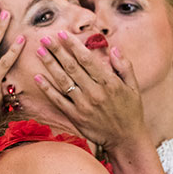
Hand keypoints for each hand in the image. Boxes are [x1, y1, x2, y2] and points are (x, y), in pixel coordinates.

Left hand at [32, 32, 149, 153]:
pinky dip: (47, 89)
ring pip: (63, 81)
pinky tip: (38, 77)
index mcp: (109, 83)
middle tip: (45, 38)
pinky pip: (59, 100)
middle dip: (58, 51)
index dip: (73, 46)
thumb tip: (114, 48)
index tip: (62, 34)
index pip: (87, 60)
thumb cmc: (131, 111)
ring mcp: (83, 105)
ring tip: (40, 52)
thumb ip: (124, 67)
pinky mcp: (75, 117)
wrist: (126, 140)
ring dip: (50, 65)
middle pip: (72, 67)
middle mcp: (95, 92)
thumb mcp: (134, 87)